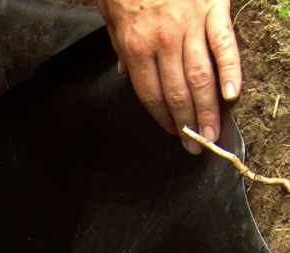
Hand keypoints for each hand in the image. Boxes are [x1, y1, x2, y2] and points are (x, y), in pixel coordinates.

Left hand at [98, 0, 240, 153]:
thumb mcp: (111, 17)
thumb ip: (122, 48)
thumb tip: (129, 73)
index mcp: (136, 46)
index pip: (150, 94)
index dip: (162, 118)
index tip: (172, 134)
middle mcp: (163, 41)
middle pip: (177, 92)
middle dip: (187, 124)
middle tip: (196, 147)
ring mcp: (189, 25)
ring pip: (201, 76)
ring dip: (208, 109)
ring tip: (212, 133)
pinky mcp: (213, 9)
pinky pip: (224, 44)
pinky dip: (230, 70)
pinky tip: (232, 94)